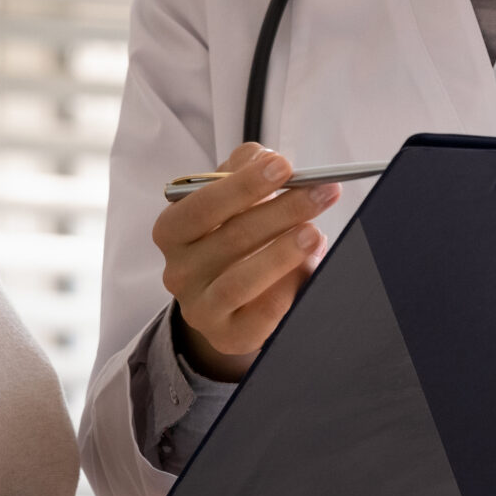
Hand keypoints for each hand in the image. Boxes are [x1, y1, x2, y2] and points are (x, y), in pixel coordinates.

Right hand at [154, 143, 340, 380]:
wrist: (225, 301)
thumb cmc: (230, 236)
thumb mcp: (229, 197)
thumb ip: (244, 167)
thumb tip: (267, 159)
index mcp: (173, 230)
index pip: (202, 205)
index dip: (243, 185)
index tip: (284, 166)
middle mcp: (178, 271)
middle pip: (230, 238)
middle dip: (281, 211)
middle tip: (321, 192)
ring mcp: (200, 307)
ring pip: (239, 281)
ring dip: (282, 253)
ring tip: (315, 232)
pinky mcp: (227, 336)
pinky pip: (259, 315)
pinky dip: (286, 289)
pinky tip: (309, 266)